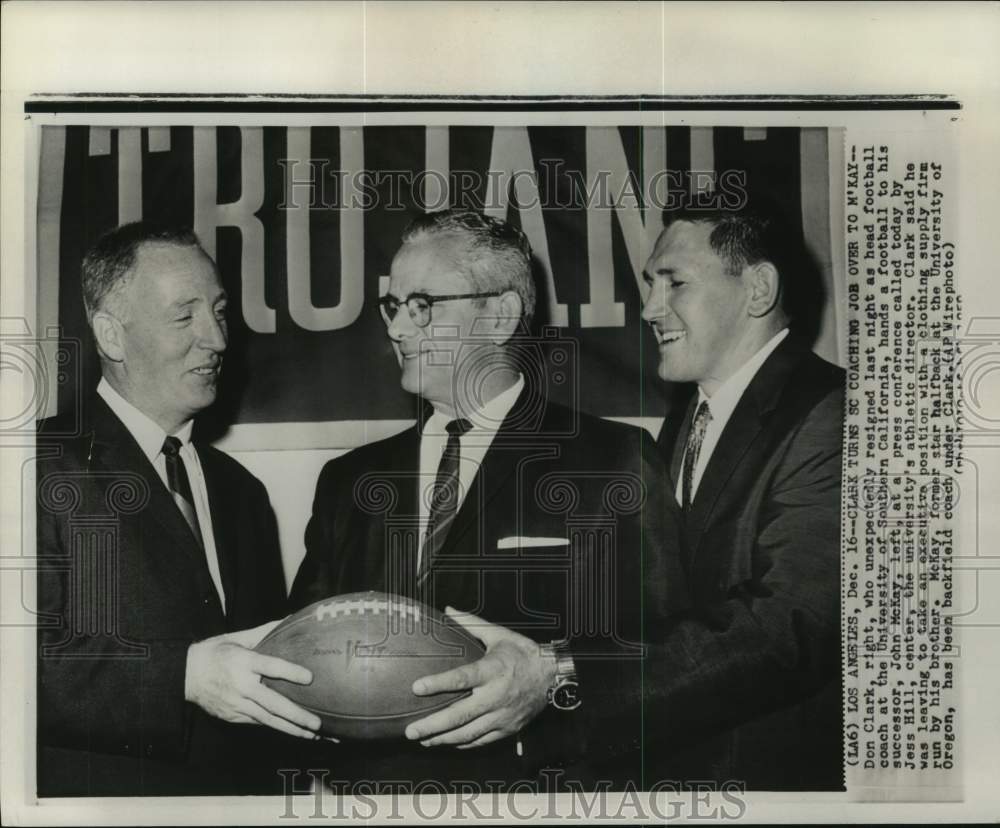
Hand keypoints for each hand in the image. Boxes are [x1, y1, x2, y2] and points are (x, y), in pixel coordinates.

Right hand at [184, 619, 321, 739]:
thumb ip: (264, 631)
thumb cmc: (215, 653)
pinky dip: (276, 727)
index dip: (290, 672)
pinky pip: (258, 722)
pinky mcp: (233, 716)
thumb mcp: (237, 638)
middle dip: (296, 715)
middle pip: (272, 703)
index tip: (309, 677)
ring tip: (312, 736)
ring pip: (268, 719)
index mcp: (243, 662)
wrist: (185, 675)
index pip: (270, 667)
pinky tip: (293, 731)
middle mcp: (241, 685)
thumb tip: (288, 619)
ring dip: (291, 729)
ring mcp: (236, 704)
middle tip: (317, 723)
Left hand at [404, 607, 556, 748]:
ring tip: (423, 740)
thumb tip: (448, 610)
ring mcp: (502, 715)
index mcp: (493, 670)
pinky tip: (447, 742)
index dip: (438, 683)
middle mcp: (496, 695)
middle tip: (410, 731)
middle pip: (460, 715)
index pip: (462, 678)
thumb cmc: (523, 652)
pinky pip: (482, 740)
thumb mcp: (498, 634)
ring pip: (469, 733)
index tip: (416, 687)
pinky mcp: (508, 728)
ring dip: (443, 739)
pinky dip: (463, 743)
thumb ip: (471, 623)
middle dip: (432, 725)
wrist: (553, 675)